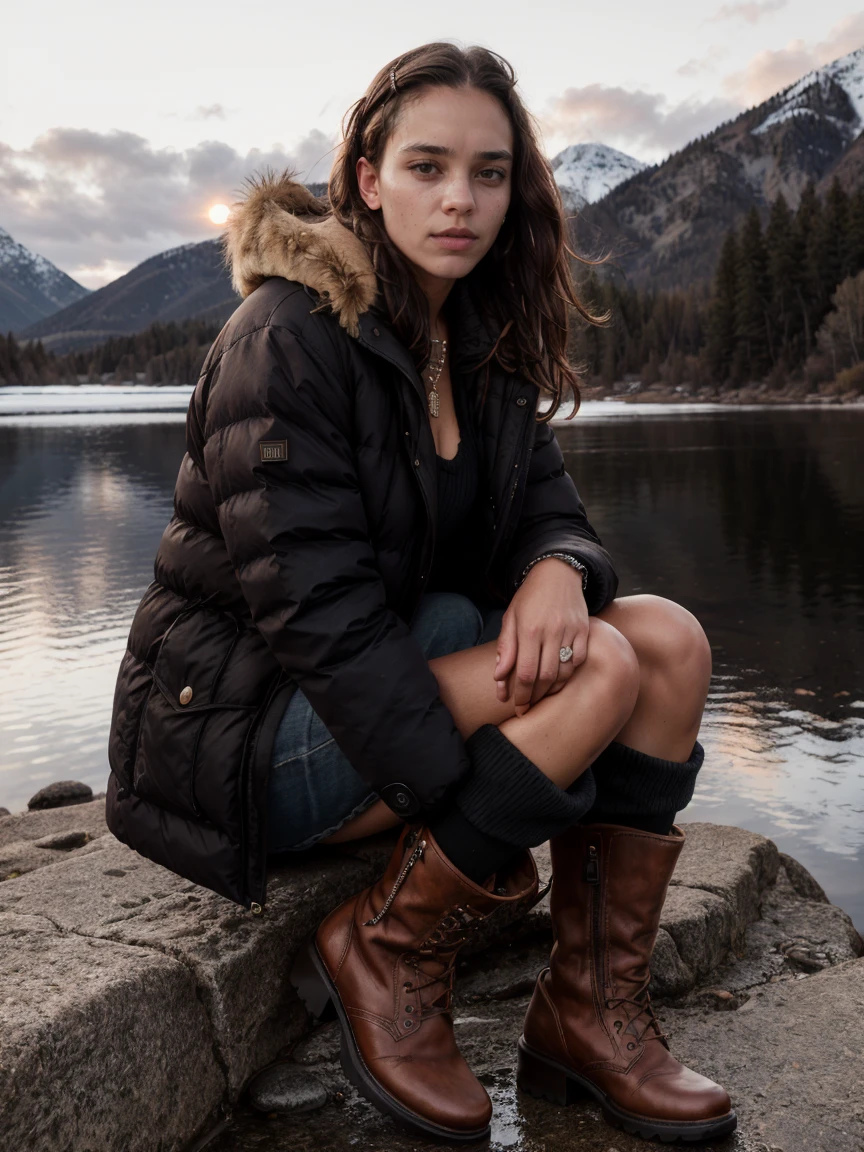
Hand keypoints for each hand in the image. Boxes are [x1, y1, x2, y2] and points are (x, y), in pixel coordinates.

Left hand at [493, 558, 588, 716]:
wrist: (556, 574)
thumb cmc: (529, 598)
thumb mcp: (510, 619)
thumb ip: (505, 648)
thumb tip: (498, 677)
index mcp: (528, 630)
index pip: (524, 672)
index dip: (520, 694)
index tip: (517, 707)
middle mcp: (551, 631)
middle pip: (545, 676)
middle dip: (535, 696)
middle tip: (528, 705)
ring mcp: (570, 630)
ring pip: (564, 671)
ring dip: (553, 688)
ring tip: (542, 694)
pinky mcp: (584, 630)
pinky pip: (579, 659)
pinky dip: (569, 672)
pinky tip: (560, 676)